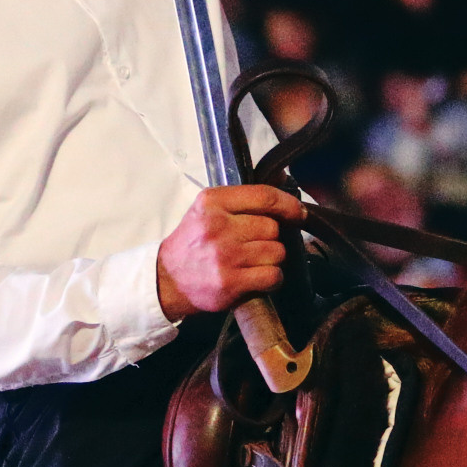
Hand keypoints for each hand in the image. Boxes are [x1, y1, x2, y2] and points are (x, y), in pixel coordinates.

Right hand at [156, 186, 304, 320]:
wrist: (168, 279)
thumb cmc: (194, 242)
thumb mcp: (208, 210)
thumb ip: (242, 198)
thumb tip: (284, 184)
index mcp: (213, 202)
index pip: (264, 196)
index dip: (288, 205)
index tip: (298, 213)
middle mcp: (218, 226)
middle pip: (272, 227)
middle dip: (271, 237)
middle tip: (256, 244)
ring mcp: (225, 256)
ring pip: (276, 252)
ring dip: (272, 259)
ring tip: (254, 262)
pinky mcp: (230, 282)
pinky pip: (273, 276)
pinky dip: (272, 278)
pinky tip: (258, 277)